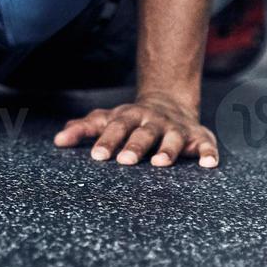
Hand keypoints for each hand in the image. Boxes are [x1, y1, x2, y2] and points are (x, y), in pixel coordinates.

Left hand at [53, 96, 219, 167]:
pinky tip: (208, 164)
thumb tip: (58, 141)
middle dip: (134, 146)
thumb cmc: (130, 119)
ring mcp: (176, 129)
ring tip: (160, 163)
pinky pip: (206, 144)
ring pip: (172, 139)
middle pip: (143, 133)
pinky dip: (208, 152)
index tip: (96, 157)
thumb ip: (84, 128)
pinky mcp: (198, 137)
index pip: (115, 128)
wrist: (168, 102)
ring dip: (167, 150)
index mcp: (129, 117)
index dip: (106, 141)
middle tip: (124, 161)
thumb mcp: (107, 119)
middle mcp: (153, 121)